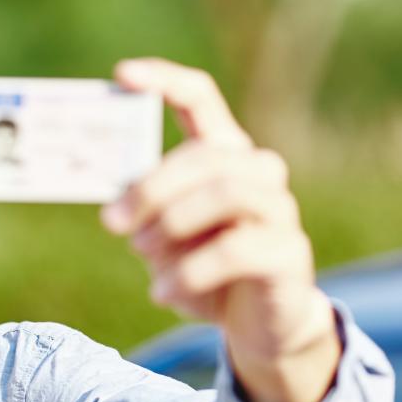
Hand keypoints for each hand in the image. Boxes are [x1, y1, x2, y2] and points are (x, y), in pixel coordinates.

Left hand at [99, 58, 339, 401]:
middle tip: (111, 223)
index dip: (164, 80)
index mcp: (222, 153)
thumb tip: (111, 207)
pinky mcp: (289, 253)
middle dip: (150, 187)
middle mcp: (257, 171)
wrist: (256, 325)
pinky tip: (163, 294)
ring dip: (171, 225)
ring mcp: (280, 209)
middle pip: (204, 154)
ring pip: (224, 193)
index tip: (121, 75)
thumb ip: (143, 212)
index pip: (200, 98)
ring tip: (144, 256)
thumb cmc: (202, 269)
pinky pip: (235, 251)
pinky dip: (188, 273)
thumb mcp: (162, 236)